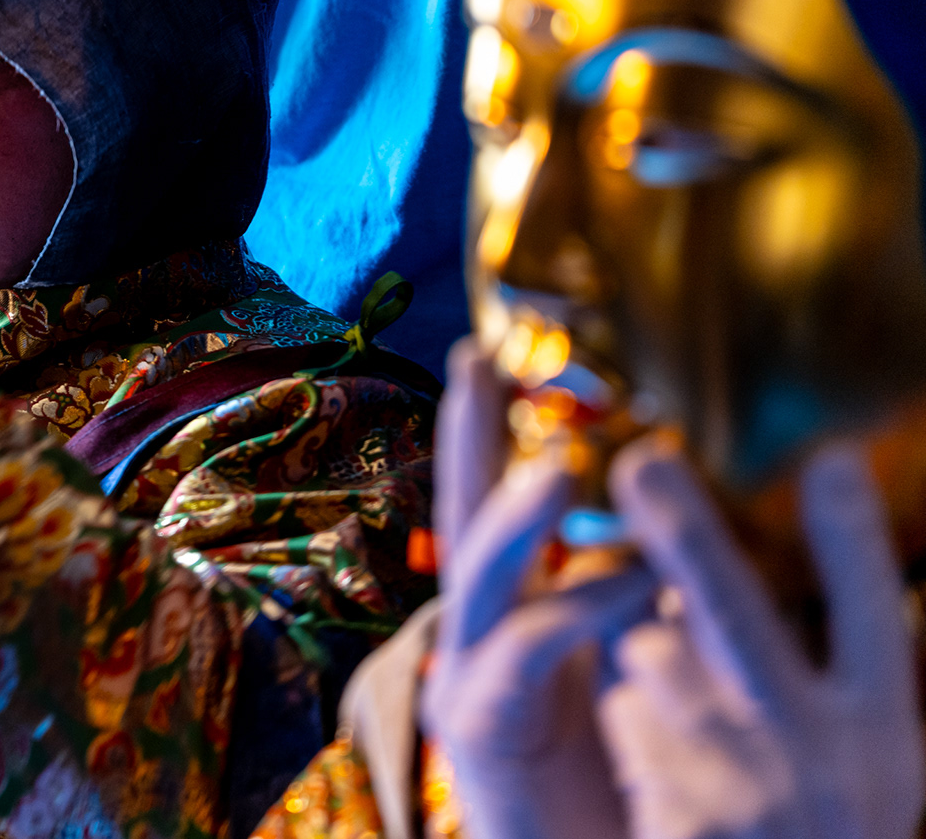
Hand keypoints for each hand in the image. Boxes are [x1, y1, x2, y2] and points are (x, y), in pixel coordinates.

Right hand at [421, 342, 655, 838]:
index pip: (502, 499)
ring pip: (479, 572)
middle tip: (477, 360)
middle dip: (466, 435)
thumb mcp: (639, 673)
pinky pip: (525, 648)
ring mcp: (465, 674)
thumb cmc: (632, 785)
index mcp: (515, 609)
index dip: (495, 428)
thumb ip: (638, 601)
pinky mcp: (477, 726)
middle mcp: (477, 630)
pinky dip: (577, 604)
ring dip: (516, 515)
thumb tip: (675, 527)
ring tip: (559, 463)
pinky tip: (635, 581)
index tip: (496, 353)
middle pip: (463, 512)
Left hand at [598, 438, 924, 838]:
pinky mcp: (682, 819)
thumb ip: (809, 669)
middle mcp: (819, 753)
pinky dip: (624, 715)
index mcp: (878, 731)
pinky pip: (621, 714)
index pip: (873, 618)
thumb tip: (726, 563)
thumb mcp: (850, 755)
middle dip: (687, 533)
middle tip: (643, 459)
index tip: (832, 458)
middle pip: (738, 615)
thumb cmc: (809, 827)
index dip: (854, 541)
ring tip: (673, 696)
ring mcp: (744, 788)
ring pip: (648, 650)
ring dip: (639, 646)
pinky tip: (650, 763)